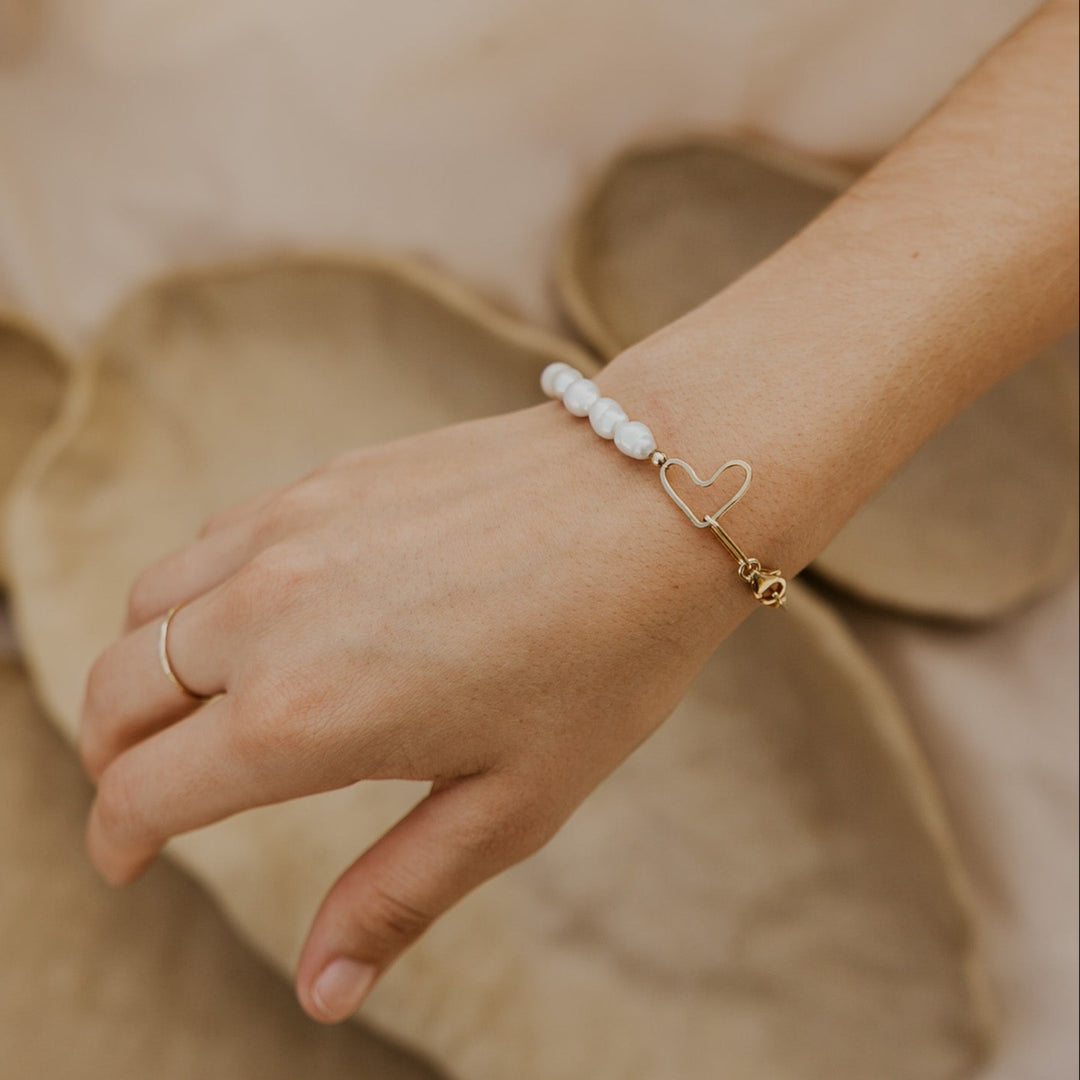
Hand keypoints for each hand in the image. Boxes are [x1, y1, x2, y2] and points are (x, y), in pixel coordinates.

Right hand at [77, 397, 747, 1021]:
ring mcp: (286, 530)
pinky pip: (210, 542)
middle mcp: (266, 613)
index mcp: (302, 716)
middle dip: (111, 762)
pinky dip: (195, 597)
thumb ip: (397, 894)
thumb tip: (320, 990)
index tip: (128, 861)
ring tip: (192, 712)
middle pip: (112, 693)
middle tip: (146, 797)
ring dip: (142, 671)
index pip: (142, 792)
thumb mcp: (511, 804)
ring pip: (147, 609)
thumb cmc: (601, 656)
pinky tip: (255, 620)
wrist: (651, 498)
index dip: (118, 842)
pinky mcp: (320, 479)